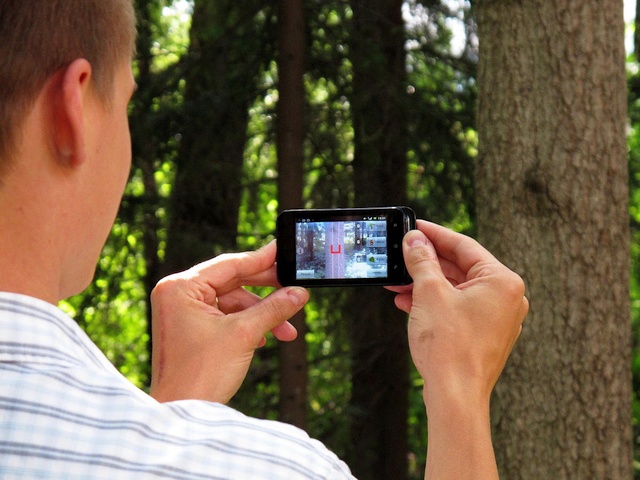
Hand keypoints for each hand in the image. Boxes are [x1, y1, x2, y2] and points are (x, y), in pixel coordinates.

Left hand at [149, 241, 308, 403]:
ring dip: (260, 314)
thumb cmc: (200, 374)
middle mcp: (177, 295)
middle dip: (265, 292)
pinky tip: (265, 337)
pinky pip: (225, 316)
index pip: (229, 264)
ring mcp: (182, 312)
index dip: (261, 259)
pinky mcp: (190, 328)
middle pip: (232, 282)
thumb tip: (299, 292)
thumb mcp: (244, 334)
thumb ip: (274, 308)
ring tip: (287, 329)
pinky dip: (247, 324)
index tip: (282, 251)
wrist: (181, 413)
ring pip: (232, 302)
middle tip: (293, 289)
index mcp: (180, 288)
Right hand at [388, 220, 527, 478]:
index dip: (435, 234)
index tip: (415, 227)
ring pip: (457, 290)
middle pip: (460, 268)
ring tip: (398, 282)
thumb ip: (422, 260)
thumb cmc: (450, 347)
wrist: (455, 396)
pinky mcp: (484, 335)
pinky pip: (457, 309)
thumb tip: (415, 240)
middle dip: (426, 263)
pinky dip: (434, 303)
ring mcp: (497, 319)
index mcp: (502, 282)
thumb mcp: (430, 293)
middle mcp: (506, 298)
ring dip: (426, 285)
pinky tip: (409, 303)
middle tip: (402, 254)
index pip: (464, 246)